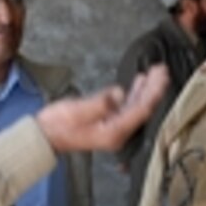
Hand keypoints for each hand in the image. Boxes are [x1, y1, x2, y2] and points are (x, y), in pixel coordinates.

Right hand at [36, 65, 167, 152]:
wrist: (44, 136)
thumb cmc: (58, 125)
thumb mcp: (77, 112)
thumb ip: (100, 103)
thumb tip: (119, 94)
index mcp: (115, 132)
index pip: (141, 111)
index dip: (153, 93)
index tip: (160, 77)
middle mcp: (119, 132)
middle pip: (143, 108)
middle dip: (154, 88)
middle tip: (162, 70)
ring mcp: (115, 128)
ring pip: (137, 106)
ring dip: (147, 89)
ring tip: (155, 72)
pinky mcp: (109, 122)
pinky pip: (128, 107)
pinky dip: (136, 93)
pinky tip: (140, 83)